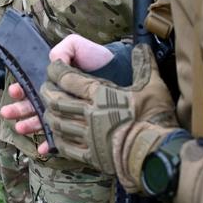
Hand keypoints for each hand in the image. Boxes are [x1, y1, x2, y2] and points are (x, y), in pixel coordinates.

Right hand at [0, 34, 116, 146]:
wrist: (120, 70)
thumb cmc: (97, 58)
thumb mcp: (77, 46)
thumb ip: (61, 50)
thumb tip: (50, 61)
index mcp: (54, 80)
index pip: (32, 85)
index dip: (21, 89)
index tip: (15, 92)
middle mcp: (58, 96)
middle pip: (33, 104)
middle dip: (19, 109)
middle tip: (7, 113)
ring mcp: (66, 111)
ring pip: (42, 120)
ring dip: (29, 125)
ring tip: (20, 128)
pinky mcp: (77, 123)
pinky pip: (62, 136)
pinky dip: (51, 142)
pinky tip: (43, 147)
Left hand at [41, 44, 177, 190]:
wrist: (157, 153)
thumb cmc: (154, 117)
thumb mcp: (152, 85)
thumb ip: (143, 63)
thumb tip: (141, 46)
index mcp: (100, 94)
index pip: (67, 79)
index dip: (56, 71)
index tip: (53, 67)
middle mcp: (89, 114)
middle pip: (56, 101)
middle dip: (47, 91)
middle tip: (46, 86)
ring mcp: (88, 136)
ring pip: (57, 123)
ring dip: (49, 115)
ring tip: (47, 109)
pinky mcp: (91, 156)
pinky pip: (66, 146)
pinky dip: (57, 139)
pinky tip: (57, 136)